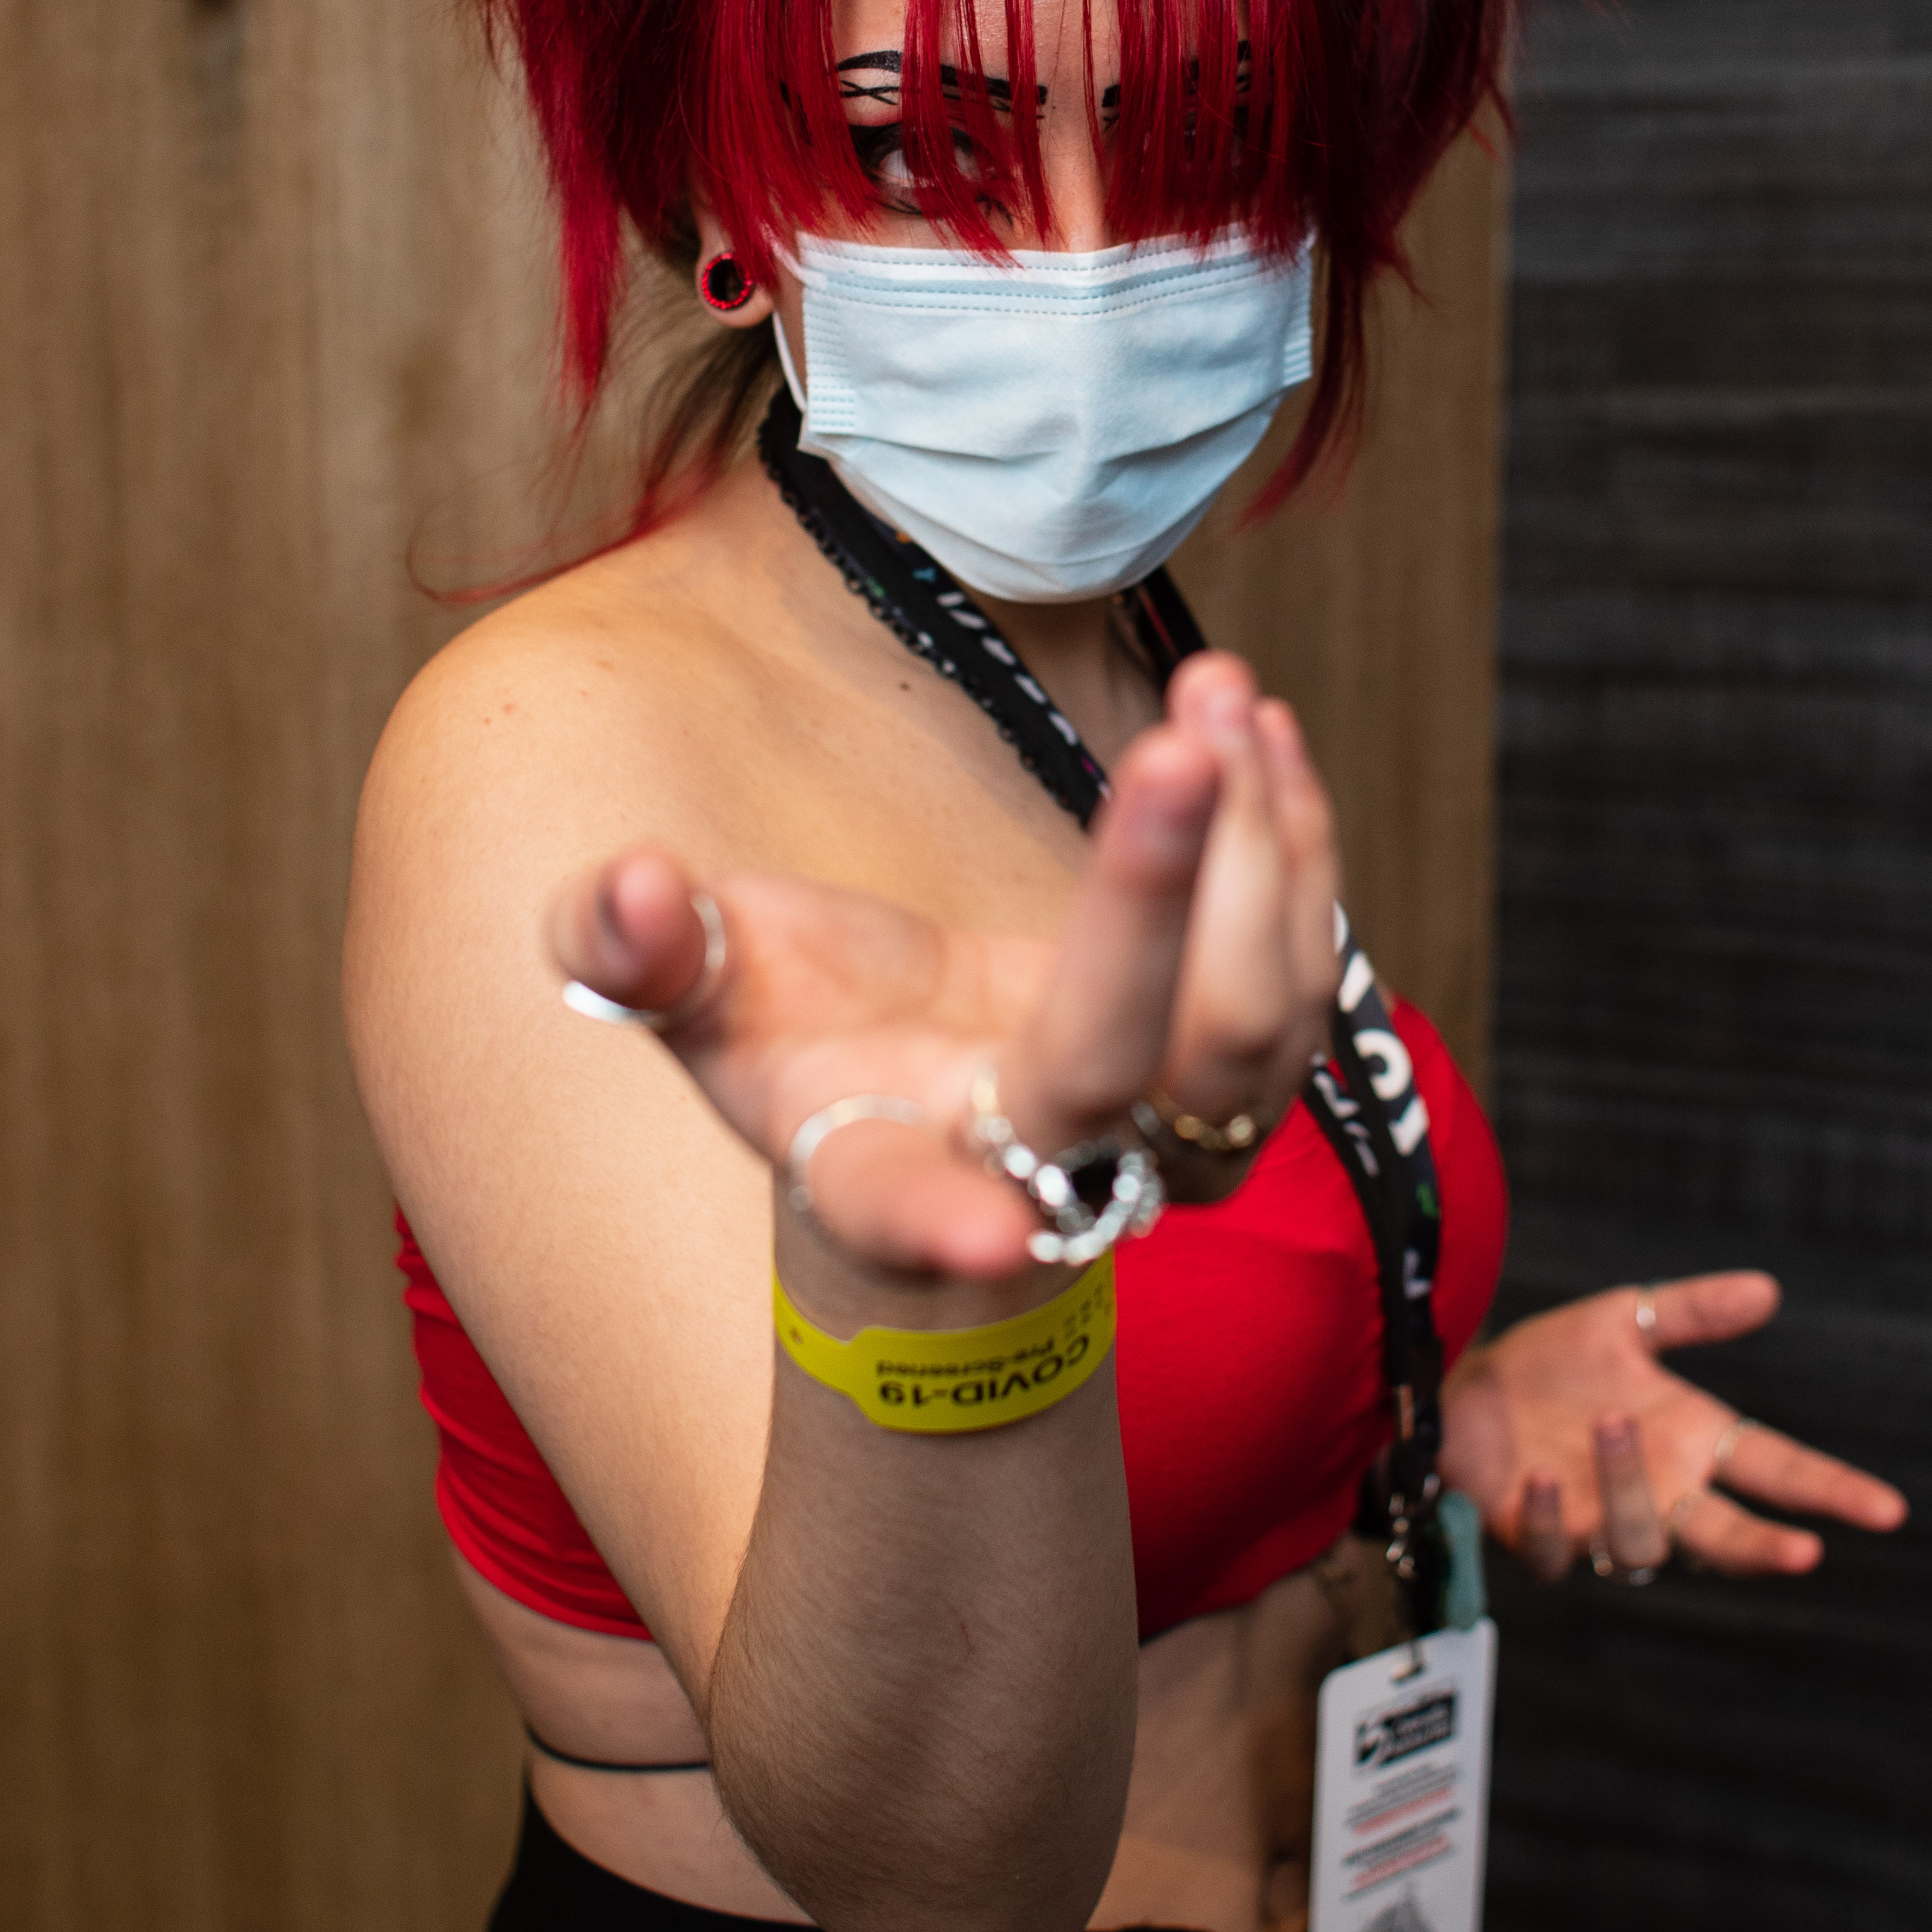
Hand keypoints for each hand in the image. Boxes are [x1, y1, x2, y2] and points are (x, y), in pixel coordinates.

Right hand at [546, 654, 1339, 1278]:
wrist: (929, 1097)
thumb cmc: (800, 1038)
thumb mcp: (700, 994)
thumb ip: (644, 949)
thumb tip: (626, 891)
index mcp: (882, 1171)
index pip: (911, 1210)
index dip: (945, 1227)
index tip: (994, 1238)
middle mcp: (1043, 1174)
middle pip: (1129, 1064)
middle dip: (1158, 903)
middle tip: (1174, 744)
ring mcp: (1162, 1142)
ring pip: (1256, 1024)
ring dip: (1254, 848)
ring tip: (1218, 692)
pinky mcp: (1243, 1081)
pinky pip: (1306, 975)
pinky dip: (1295, 847)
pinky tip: (1259, 733)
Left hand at [1440, 1272, 1907, 1579]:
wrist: (1464, 1391)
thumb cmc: (1553, 1364)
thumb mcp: (1623, 1321)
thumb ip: (1693, 1311)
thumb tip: (1768, 1289)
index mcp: (1693, 1442)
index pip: (1778, 1470)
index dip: (1831, 1491)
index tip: (1887, 1510)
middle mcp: (1658, 1492)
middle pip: (1728, 1536)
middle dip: (1765, 1547)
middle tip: (1805, 1550)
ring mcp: (1600, 1524)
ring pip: (1640, 1541)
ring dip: (1629, 1487)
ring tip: (1609, 1422)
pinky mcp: (1539, 1540)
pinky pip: (1555, 1551)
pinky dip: (1552, 1518)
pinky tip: (1544, 1478)